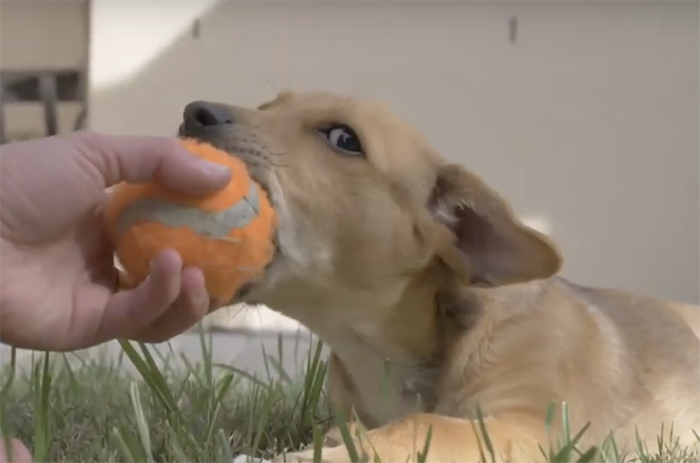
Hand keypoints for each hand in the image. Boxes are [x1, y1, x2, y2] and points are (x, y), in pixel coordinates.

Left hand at [0, 131, 230, 350]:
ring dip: (189, 294)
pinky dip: (161, 297)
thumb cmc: (26, 182)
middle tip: (232, 259)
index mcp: (111, 219)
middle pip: (171, 275)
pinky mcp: (88, 326)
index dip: (204, 228)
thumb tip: (224, 178)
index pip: (170, 229)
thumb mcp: (97, 153)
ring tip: (200, 272)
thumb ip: (161, 161)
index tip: (236, 220)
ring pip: (161, 308)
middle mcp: (110, 260)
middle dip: (206, 271)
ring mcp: (100, 296)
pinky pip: (136, 318)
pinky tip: (173, 268)